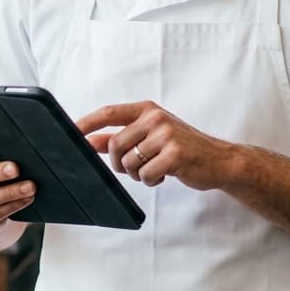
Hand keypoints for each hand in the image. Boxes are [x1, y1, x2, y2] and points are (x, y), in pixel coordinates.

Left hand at [77, 101, 228, 190]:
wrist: (219, 160)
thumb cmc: (182, 148)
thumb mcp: (151, 136)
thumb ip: (120, 138)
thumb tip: (88, 141)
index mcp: (148, 110)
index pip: (109, 112)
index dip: (87, 123)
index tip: (70, 133)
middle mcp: (155, 118)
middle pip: (115, 145)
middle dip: (119, 163)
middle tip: (136, 168)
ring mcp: (166, 134)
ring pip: (129, 162)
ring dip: (138, 174)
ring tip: (155, 169)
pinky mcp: (174, 154)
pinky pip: (146, 174)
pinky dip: (151, 180)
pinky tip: (165, 175)